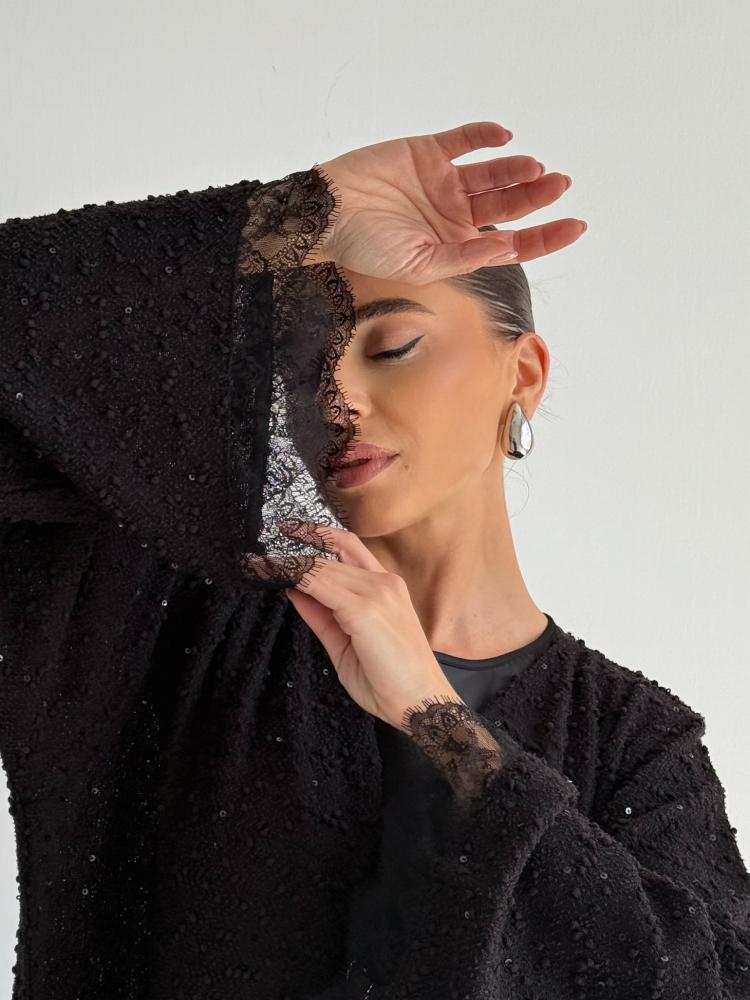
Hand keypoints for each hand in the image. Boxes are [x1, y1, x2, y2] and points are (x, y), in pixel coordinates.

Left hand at [277, 520, 459, 730]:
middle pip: (332, 553)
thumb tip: (293, 590)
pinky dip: (296, 579)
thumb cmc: (389, 678)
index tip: (287, 533)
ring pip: (323, 567)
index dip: (315, 536)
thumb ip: (321, 613)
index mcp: (385, 586)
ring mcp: (376, 593)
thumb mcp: (345, 641)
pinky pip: (322, 586)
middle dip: (295, 550)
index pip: (345, 547)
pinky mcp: (365, 610)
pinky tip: (276, 577)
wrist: (420, 703)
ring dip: (290, 565)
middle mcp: (383, 583)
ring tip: (260, 566)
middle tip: (260, 553)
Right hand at [306, 119, 585, 282]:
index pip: (512, 243)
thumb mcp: (418, 265)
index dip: (546, 236)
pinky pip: (464, 141)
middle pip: (510, 205)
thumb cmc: (364, 248)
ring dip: (517, 168)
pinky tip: (504, 137)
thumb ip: (463, 257)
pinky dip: (485, 136)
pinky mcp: (426, 153)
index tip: (576, 226)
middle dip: (539, 196)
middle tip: (561, 184)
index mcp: (456, 246)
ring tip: (536, 167)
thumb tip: (508, 247)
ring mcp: (442, 183)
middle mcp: (455, 215)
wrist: (325, 213)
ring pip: (493, 173)